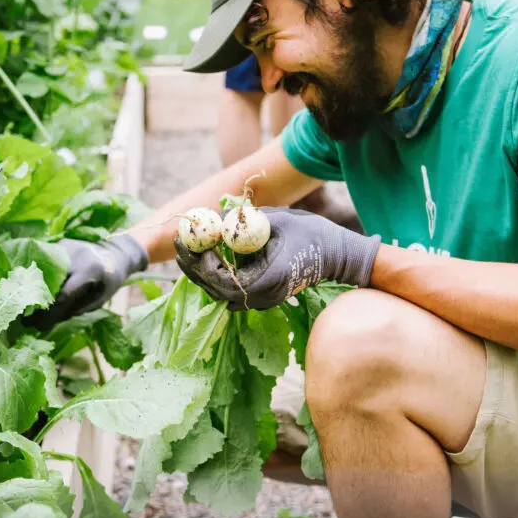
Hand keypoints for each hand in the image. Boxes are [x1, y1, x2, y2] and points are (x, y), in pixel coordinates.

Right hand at [26, 233, 148, 328]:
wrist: (115, 252)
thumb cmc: (108, 282)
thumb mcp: (97, 300)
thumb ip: (73, 309)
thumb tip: (45, 322)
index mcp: (89, 271)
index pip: (62, 296)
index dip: (48, 313)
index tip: (35, 325)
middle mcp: (74, 256)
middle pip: (47, 282)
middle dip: (34, 301)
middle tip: (25, 317)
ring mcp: (64, 247)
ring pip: (42, 271)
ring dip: (33, 288)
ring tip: (26, 303)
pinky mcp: (58, 244)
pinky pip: (44, 264)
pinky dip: (38, 277)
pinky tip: (31, 288)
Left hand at [174, 206, 380, 310]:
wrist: (337, 254)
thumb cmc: (311, 233)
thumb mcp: (276, 219)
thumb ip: (243, 221)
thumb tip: (211, 218)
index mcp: (268, 280)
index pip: (225, 282)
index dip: (204, 265)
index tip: (194, 243)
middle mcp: (263, 297)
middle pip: (217, 290)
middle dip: (194, 267)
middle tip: (179, 244)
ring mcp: (263, 300)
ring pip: (221, 293)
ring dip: (201, 272)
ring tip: (185, 248)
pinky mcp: (262, 296)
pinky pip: (231, 291)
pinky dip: (215, 276)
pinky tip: (205, 256)